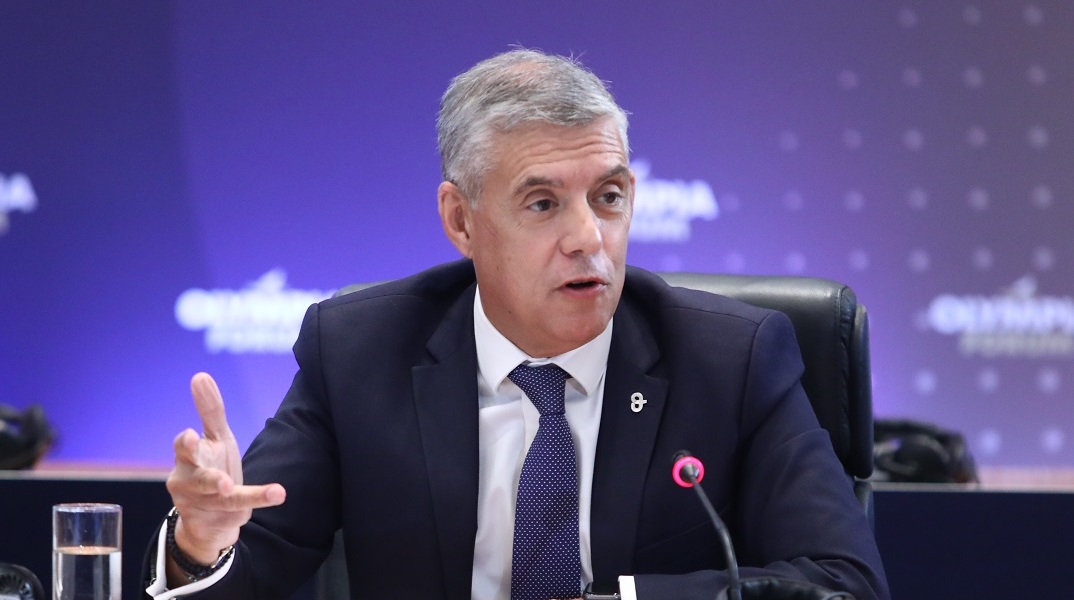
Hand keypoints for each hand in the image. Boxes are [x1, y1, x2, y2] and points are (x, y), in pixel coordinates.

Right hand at [165, 372, 285, 564]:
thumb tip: (200, 375)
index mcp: (187, 455)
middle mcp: (186, 477)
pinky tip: (278, 492)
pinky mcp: (215, 516)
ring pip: (211, 488)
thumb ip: (210, 410)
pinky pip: (237, 505)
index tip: (192, 433)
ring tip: (229, 486)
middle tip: (191, 442)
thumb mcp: (216, 439)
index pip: (184, 444)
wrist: (209, 519)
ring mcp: (197, 499)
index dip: (187, 439)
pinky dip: (258, 497)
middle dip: (189, 456)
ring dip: (219, 484)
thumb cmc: (211, 468)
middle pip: (188, 466)